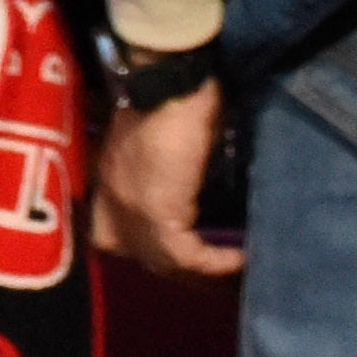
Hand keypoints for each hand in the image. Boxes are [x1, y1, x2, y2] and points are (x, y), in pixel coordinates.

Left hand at [98, 81, 236, 276]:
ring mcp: (129, 206)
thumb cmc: (177, 94)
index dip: (152, 250)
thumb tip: (201, 190)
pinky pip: (185, 255)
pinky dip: (218, 263)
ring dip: (204, 272)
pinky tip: (245, 259)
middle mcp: (112, 196)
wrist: (173, 79)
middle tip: (220, 277)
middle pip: (140, 254)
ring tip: (237, 271)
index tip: (194, 258)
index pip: (115, 234)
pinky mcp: (156, 212)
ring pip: (163, 260)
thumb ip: (173, 167)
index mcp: (111, 177)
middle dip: (182, 269)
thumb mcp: (171, 137)